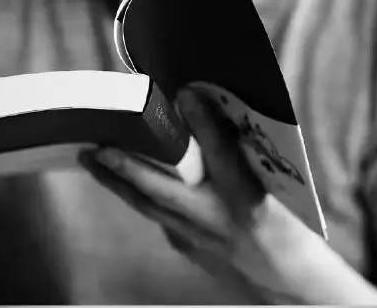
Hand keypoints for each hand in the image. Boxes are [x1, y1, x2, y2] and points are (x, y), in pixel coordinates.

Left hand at [78, 88, 324, 301]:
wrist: (285, 282)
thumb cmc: (286, 229)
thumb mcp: (276, 188)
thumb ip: (245, 155)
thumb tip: (211, 113)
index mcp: (249, 199)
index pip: (222, 153)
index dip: (202, 122)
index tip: (185, 94)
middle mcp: (218, 219)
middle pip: (164, 188)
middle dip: (128, 165)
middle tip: (99, 144)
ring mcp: (198, 238)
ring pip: (148, 205)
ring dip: (117, 181)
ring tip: (90, 158)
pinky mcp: (187, 247)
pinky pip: (156, 216)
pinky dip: (136, 196)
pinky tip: (118, 181)